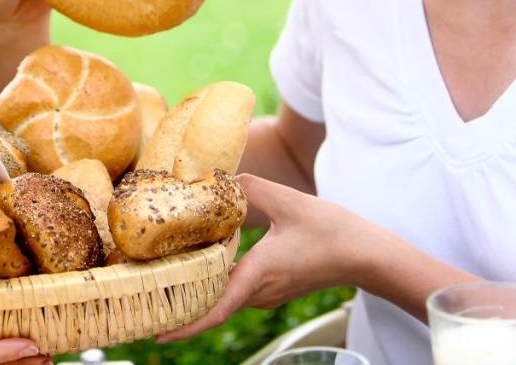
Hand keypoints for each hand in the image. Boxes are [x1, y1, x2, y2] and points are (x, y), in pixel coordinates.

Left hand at [157, 174, 373, 341]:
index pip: (216, 310)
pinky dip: (219, 282)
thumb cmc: (332, 231)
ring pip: (226, 296)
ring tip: (169, 278)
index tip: (158, 335)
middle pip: (213, 304)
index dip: (186, 325)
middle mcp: (261, 291)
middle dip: (181, 305)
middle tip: (148, 298)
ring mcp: (269, 292)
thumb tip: (224, 180)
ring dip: (200, 291)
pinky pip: (239, 289)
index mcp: (258, 274)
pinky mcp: (277, 286)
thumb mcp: (289, 202)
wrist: (367, 254)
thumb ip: (252, 189)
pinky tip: (208, 261)